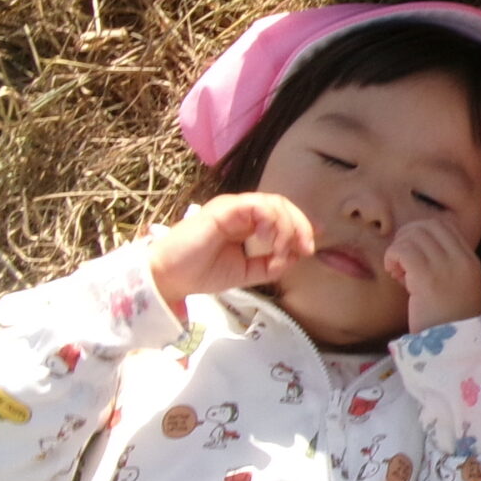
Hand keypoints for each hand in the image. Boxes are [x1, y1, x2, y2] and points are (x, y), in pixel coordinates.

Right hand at [148, 194, 314, 308]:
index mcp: (246, 223)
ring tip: (280, 250)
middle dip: (300, 226)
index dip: (301, 225)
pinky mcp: (224, 208)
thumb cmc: (202, 272)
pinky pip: (257, 206)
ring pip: (273, 203)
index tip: (310, 246)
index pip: (281, 214)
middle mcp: (241, 211)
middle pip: (282, 205)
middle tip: (304, 248)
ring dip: (286, 227)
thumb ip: (272, 264)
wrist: (170, 276)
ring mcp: (233, 207)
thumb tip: (298, 255)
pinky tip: (267, 239)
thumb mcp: (247, 272)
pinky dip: (270, 222)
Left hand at [383, 214, 480, 331]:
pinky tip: (394, 274)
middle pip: (428, 225)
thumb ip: (444, 266)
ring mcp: (446, 267)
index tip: (413, 253)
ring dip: (399, 248)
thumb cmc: (449, 324)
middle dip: (408, 236)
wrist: (453, 350)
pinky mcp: (427, 278)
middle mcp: (462, 260)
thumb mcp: (456, 289)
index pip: (445, 226)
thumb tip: (414, 246)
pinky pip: (403, 250)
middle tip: (400, 260)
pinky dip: (392, 256)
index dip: (423, 233)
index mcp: (471, 261)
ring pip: (414, 235)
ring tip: (398, 271)